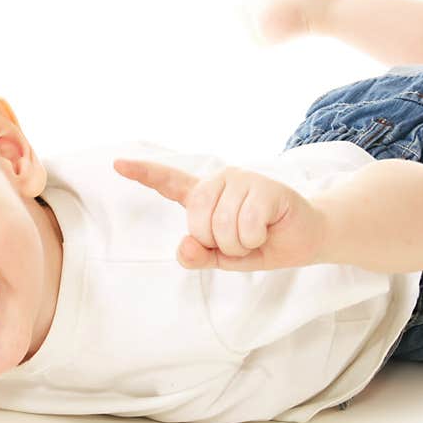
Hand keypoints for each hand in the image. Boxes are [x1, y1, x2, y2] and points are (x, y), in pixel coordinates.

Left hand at [113, 158, 325, 270]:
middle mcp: (220, 181)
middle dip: (216, 243)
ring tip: (255, 235)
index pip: (169, 183)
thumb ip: (197, 255)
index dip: (143, 174)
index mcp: (204, 196)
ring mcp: (242, 180)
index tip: (117, 163)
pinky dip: (254, 240)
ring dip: (239, 244)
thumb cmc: (259, 243)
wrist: (304, 239)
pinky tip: (267, 229)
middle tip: (239, 240)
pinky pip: (245, 225)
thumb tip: (184, 245)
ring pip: (221, 227)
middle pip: (197, 221)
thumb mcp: (221, 258)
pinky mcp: (265, 186)